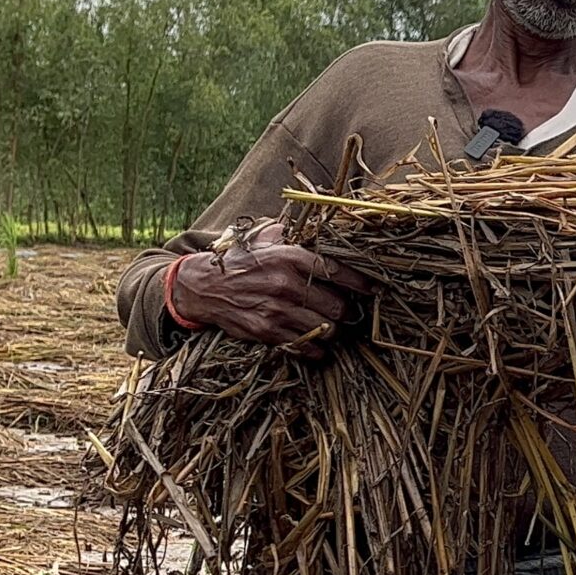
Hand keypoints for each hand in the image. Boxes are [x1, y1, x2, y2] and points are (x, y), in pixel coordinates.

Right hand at [171, 222, 374, 352]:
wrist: (202, 287)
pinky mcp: (268, 332)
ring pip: (326, 329)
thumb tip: (322, 226)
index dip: (359, 282)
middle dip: (348, 311)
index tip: (373, 289)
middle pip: (337, 306)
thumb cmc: (240, 262)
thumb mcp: (265, 240)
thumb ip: (293, 235)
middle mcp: (286, 284)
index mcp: (289, 257)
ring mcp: (277, 311)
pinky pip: (306, 346)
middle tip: (349, 311)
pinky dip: (316, 348)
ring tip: (332, 325)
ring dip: (333, 330)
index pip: (336, 270)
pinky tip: (316, 342)